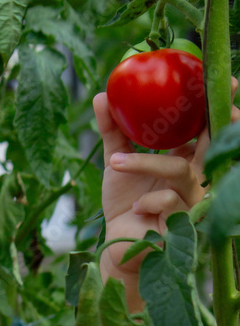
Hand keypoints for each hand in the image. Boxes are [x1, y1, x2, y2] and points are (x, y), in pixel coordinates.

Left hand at [94, 84, 239, 283]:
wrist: (118, 246)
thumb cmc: (126, 203)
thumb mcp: (117, 162)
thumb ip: (113, 130)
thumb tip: (100, 96)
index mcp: (185, 157)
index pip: (205, 126)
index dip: (214, 104)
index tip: (223, 79)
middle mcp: (195, 175)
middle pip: (214, 142)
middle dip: (215, 119)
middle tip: (206, 100)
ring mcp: (192, 198)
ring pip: (179, 170)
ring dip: (145, 163)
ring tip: (115, 162)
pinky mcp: (183, 222)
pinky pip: (169, 202)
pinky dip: (149, 201)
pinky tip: (136, 207)